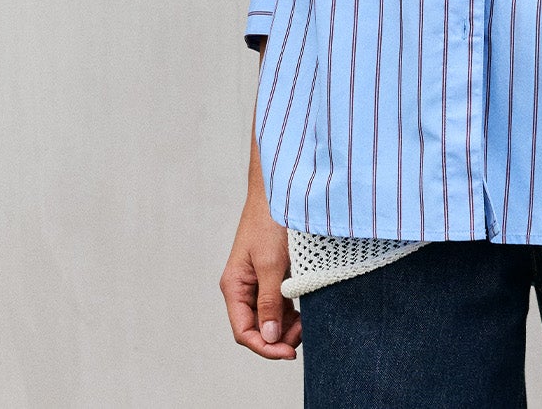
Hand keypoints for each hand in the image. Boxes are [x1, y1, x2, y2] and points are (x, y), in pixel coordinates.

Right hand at [220, 190, 302, 359]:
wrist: (280, 190)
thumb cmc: (270, 221)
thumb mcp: (271, 263)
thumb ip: (269, 301)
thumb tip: (269, 336)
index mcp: (234, 286)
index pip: (244, 331)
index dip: (265, 346)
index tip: (289, 352)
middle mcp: (243, 287)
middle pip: (257, 327)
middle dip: (278, 337)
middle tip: (304, 334)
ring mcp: (258, 281)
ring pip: (270, 317)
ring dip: (287, 325)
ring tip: (308, 322)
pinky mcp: (273, 273)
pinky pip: (280, 302)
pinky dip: (292, 310)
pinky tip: (306, 310)